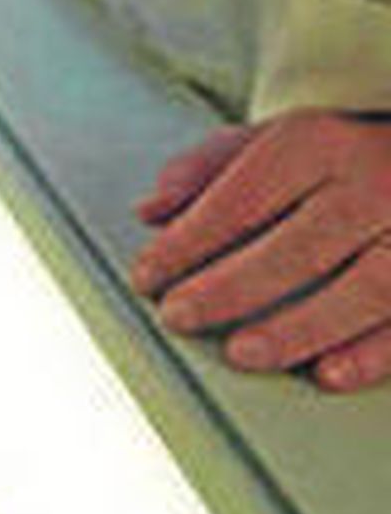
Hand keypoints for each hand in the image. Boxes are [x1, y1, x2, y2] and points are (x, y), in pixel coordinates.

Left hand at [131, 109, 390, 391]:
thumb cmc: (344, 154)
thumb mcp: (278, 139)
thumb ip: (210, 169)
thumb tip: (151, 210)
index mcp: (320, 143)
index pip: (241, 197)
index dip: (187, 242)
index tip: (145, 276)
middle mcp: (372, 183)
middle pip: (296, 245)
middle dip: (230, 287)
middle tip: (177, 317)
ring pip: (362, 288)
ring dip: (298, 327)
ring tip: (242, 352)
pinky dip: (373, 354)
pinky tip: (329, 373)